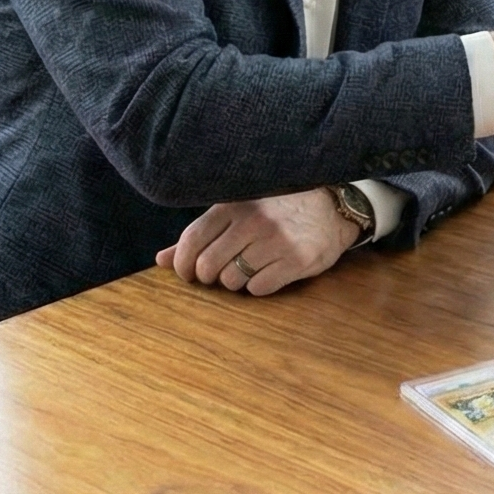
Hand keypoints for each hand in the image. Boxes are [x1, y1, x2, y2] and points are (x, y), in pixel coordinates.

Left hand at [158, 189, 360, 296]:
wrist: (333, 207)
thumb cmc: (278, 210)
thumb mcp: (238, 212)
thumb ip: (200, 235)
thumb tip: (161, 260)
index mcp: (235, 204)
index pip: (192, 240)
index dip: (183, 264)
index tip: (188, 272)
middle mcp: (254, 221)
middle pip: (208, 266)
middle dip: (208, 276)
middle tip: (219, 273)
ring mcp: (276, 241)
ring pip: (232, 281)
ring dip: (234, 282)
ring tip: (247, 269)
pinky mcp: (296, 260)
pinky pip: (259, 289)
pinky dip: (258, 286)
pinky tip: (268, 272)